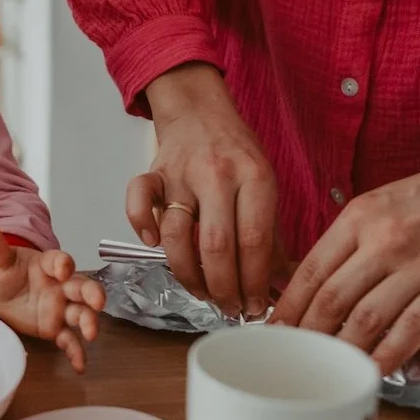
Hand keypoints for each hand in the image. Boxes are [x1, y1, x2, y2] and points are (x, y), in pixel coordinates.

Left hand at [0, 226, 105, 373]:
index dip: (63, 264)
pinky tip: (80, 366)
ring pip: (80, 313)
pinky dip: (76, 352)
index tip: (63, 269)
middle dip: (92, 293)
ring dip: (89, 322)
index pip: (60, 261)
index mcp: (48, 265)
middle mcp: (60, 286)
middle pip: (81, 287)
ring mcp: (60, 308)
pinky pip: (69, 340)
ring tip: (91, 334)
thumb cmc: (6, 273)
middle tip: (98, 302)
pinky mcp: (55, 328)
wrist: (2, 294)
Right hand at [128, 63, 280, 317]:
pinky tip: (152, 243)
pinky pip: (137, 200)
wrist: (199, 110)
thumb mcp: (264, 184)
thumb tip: (281, 287)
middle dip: (224, 289)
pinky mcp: (152, 172)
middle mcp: (217, 175)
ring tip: (201, 291)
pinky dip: (139, 224)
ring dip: (187, 273)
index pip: (255, 242)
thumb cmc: (234, 152)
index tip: (256, 307)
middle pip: (217, 246)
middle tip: (230, 309)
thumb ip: (271, 235)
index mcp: (255, 177)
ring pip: (176, 233)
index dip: (255, 283)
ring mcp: (181, 174)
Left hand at [273, 125, 419, 374]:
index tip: (274, 325)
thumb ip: (349, 237)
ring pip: (367, 320)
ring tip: (329, 366)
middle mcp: (385, 240)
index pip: (311, 269)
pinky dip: (389, 355)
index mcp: (360, 215)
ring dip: (343, 349)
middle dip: (308, 332)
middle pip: (331, 298)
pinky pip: (413, 330)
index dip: (288, 304)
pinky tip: (375, 368)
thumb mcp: (381, 201)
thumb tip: (314, 278)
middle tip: (295, 352)